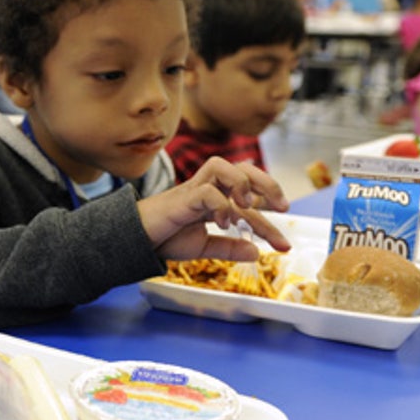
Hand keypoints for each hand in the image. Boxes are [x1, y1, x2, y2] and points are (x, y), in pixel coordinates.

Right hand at [137, 157, 290, 260]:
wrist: (135, 240)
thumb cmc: (165, 238)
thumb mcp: (204, 246)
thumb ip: (229, 247)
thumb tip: (256, 253)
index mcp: (214, 199)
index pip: (249, 203)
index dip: (269, 223)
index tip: (284, 245)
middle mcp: (206, 189)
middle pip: (241, 167)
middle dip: (266, 184)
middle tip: (281, 208)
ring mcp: (193, 190)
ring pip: (222, 165)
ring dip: (242, 183)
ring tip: (247, 207)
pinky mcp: (182, 197)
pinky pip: (205, 190)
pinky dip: (220, 204)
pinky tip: (223, 223)